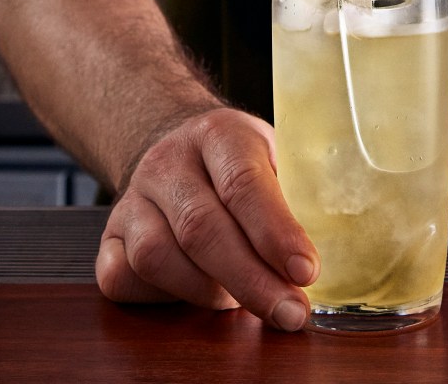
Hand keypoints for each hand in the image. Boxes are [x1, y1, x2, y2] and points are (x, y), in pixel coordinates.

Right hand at [95, 106, 319, 331]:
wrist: (177, 146)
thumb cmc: (240, 164)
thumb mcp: (277, 157)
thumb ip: (298, 197)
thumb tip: (338, 256)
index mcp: (219, 134)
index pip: (243, 184)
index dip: (275, 233)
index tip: (306, 272)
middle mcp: (168, 163)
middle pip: (202, 228)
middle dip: (251, 282)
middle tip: (290, 313)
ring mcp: (132, 198)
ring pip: (158, 256)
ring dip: (208, 293)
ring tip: (246, 304)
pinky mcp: (109, 235)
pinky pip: (121, 277)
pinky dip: (161, 298)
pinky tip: (196, 297)